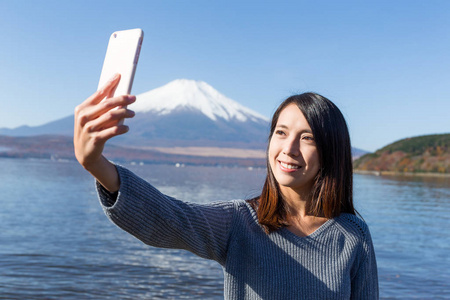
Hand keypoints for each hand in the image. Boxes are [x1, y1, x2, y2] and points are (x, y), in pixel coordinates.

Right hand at [74, 74, 135, 190]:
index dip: (110, 84)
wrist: (84, 153)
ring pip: (111, 116)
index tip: (119, 75)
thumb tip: (119, 92)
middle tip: (134, 98)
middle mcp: (84, 117)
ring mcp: (89, 129)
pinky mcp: (96, 140)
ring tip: (133, 113)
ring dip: (125, 113)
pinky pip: (112, 131)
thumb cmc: (92, 130)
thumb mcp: (93, 117)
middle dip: (122, 99)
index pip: (98, 93)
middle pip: (107, 104)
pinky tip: (127, 127)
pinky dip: (122, 128)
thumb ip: (103, 106)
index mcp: (82, 108)